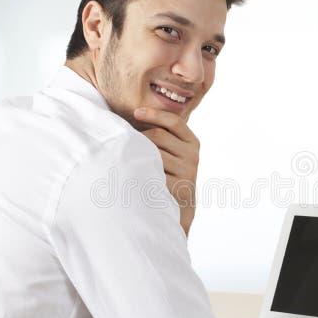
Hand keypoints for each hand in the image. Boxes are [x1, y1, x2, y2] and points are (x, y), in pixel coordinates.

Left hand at [133, 107, 198, 234]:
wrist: (180, 205)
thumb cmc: (169, 172)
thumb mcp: (174, 151)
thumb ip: (164, 134)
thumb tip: (134, 113)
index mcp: (192, 142)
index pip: (173, 121)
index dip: (154, 114)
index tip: (136, 112)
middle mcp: (193, 156)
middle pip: (159, 136)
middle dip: (139, 136)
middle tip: (124, 139)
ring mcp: (187, 172)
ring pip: (153, 153)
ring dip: (137, 152)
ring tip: (124, 154)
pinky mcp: (178, 187)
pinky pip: (153, 172)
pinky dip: (141, 169)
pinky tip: (131, 170)